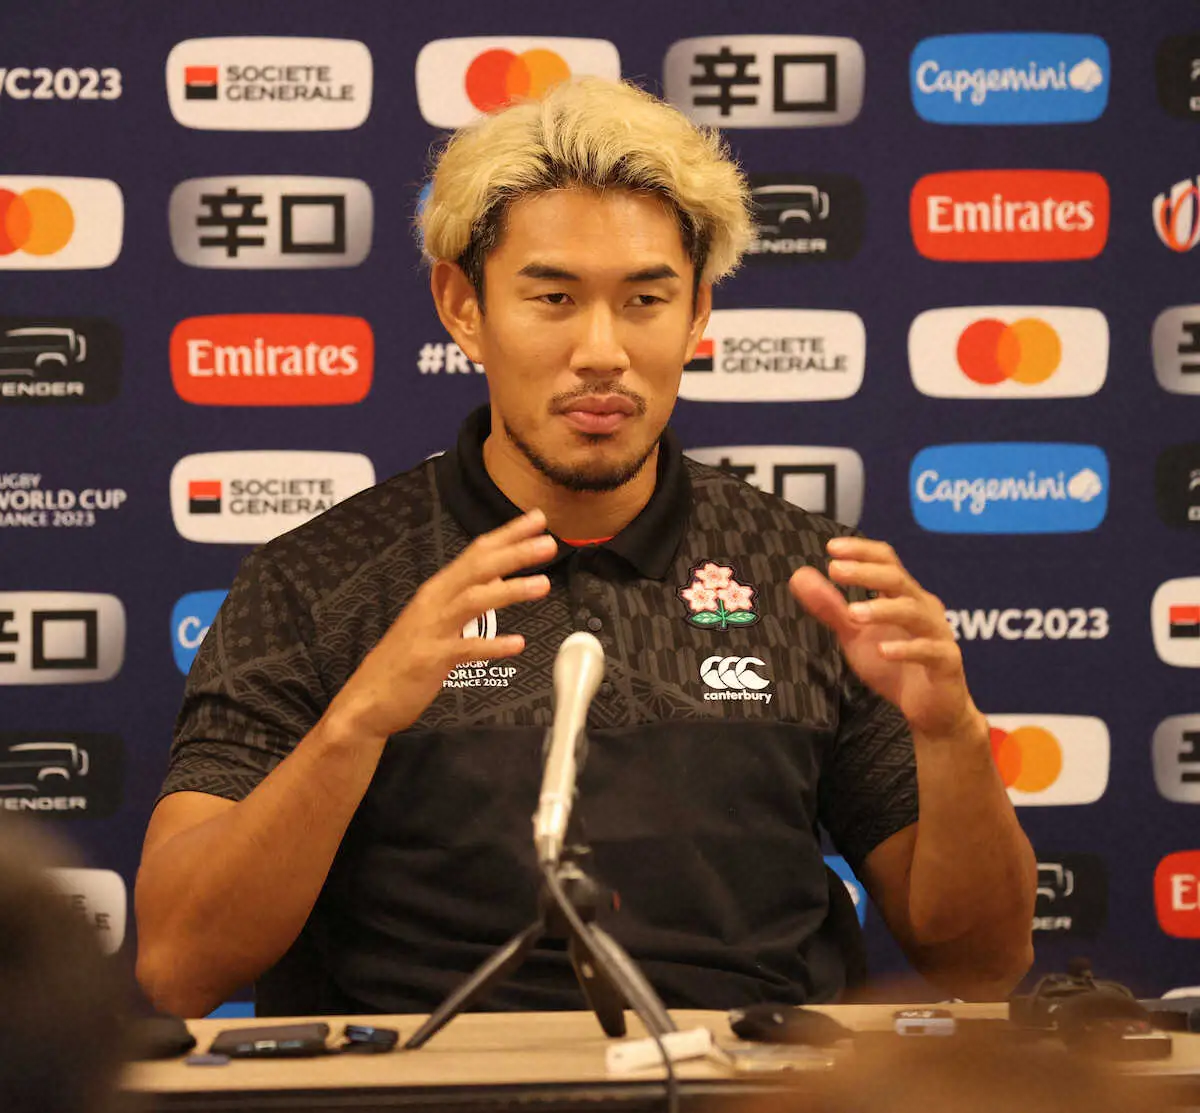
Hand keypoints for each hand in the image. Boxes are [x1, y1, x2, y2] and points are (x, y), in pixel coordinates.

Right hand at [327, 509, 554, 742]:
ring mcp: (432, 629)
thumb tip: (499, 578)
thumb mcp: (436, 618)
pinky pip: (465, 649)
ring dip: (510, 590)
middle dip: (514, 552)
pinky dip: (492, 645)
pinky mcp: (431, 659)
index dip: (507, 534)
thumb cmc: (405, 658)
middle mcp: (434, 602)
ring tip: (543, 584)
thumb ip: (466, 597)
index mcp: (438, 590)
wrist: (368, 697)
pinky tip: (518, 643)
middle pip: (478, 568)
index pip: (476, 553)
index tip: (536, 519)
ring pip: (473, 600)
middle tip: (547, 542)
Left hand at [788, 536, 981, 739]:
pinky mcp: (946, 663)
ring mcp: (938, 634)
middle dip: (866, 572)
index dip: (862, 551)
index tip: (832, 547)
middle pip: (898, 579)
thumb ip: (830, 607)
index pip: (887, 561)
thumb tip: (799, 576)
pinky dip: (906, 649)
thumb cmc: (894, 666)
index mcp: (903, 596)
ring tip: (852, 612)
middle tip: (835, 569)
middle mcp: (923, 608)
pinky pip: (929, 651)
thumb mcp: (855, 634)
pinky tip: (883, 651)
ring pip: (914, 612)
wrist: (931, 710)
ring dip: (883, 609)